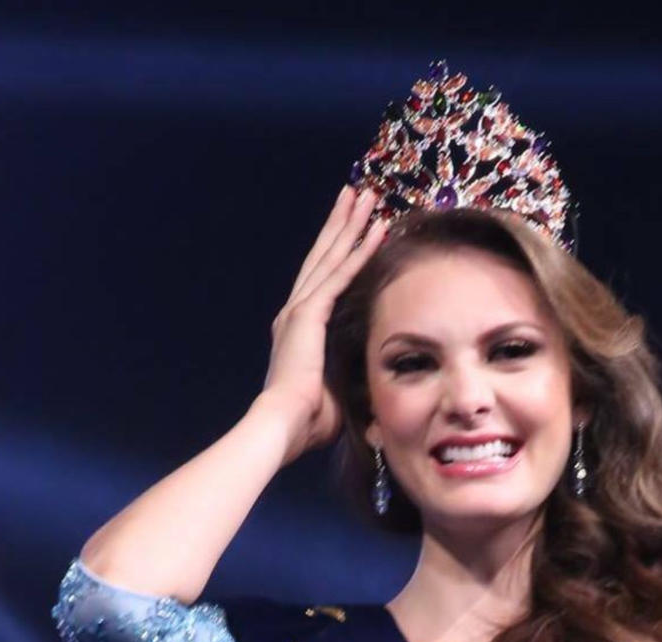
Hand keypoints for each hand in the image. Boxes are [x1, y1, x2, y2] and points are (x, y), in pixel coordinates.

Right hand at [259, 186, 386, 463]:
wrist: (284, 426)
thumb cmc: (307, 423)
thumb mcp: (336, 394)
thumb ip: (350, 379)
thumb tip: (371, 387)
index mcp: (298, 331)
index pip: (321, 281)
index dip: (336, 252)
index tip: (352, 228)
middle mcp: (295, 312)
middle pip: (322, 256)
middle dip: (340, 223)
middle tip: (357, 194)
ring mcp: (300, 309)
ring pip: (332, 256)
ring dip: (351, 224)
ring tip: (368, 196)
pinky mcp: (310, 313)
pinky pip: (342, 273)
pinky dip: (360, 249)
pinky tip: (378, 228)